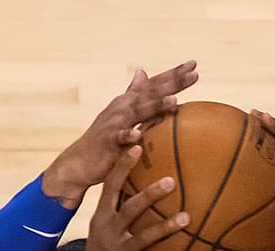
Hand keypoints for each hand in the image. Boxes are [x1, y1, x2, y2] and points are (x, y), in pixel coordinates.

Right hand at [42, 61, 199, 206]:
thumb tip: (142, 72)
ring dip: (155, 105)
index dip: (173, 74)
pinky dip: (128, 136)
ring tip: (174, 100)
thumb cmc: (105, 140)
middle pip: (151, 92)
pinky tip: (138, 136)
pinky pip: (120, 139)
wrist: (80, 161)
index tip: (194, 64)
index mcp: (130, 101)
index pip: (155, 84)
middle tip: (193, 73)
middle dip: (172, 82)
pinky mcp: (108, 141)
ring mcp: (115, 123)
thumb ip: (133, 93)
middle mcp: (123, 107)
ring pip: (138, 112)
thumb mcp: (120, 113)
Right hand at [70, 145, 207, 250]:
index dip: (122, 166)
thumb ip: (122, 207)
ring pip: (146, 237)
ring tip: (187, 218)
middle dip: (149, 195)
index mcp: (102, 218)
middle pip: (130, 209)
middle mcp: (110, 233)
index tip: (136, 146)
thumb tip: (145, 181)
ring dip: (166, 227)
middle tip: (171, 181)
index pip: (111, 187)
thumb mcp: (106, 229)